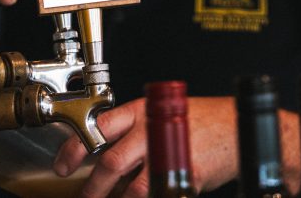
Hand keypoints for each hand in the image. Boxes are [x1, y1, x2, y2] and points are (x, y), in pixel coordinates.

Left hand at [54, 96, 237, 197]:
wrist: (236, 126)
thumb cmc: (201, 121)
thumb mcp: (162, 114)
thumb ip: (135, 132)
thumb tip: (106, 158)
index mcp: (142, 110)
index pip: (99, 127)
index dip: (75, 148)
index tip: (63, 165)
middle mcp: (152, 130)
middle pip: (111, 162)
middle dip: (93, 188)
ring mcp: (168, 155)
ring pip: (132, 188)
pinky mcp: (184, 176)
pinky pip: (156, 196)